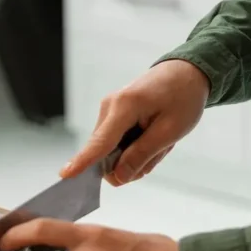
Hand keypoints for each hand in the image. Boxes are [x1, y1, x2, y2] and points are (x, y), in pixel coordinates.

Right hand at [62, 60, 209, 185]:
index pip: (101, 142)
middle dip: (131, 163)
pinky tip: (152, 135)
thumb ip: (142, 155)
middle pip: (106, 153)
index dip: (83, 162)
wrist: (185, 72)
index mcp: (124, 106)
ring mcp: (108, 109)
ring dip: (136, 154)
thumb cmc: (182, 98)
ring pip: (112, 150)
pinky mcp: (112, 113)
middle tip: (161, 150)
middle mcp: (109, 106)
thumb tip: (117, 177)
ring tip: (160, 139)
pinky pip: (117, 142)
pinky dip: (135, 146)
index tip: (65, 175)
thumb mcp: (170, 131)